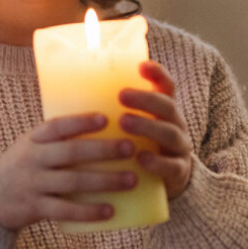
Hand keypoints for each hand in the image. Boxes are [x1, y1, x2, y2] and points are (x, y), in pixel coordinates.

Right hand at [0, 113, 138, 230]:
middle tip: (130, 148)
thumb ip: (55, 141)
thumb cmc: (18, 169)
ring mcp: (33, 184)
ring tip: (131, 179)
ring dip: (105, 181)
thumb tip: (102, 132)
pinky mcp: (35, 208)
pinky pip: (65, 210)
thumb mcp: (28, 147)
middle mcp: (32, 160)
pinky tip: (110, 210)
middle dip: (103, 150)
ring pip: (73, 182)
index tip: (106, 118)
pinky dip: (88, 212)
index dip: (81, 122)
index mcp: (32, 141)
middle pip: (70, 153)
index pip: (56, 126)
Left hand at [118, 61, 192, 198]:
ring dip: (147, 126)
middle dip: (145, 99)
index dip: (157, 73)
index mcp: (162, 110)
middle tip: (122, 95)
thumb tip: (68, 91)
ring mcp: (179, 148)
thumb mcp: (126, 127)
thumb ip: (108, 111)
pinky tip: (141, 159)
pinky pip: (172, 166)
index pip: (166, 86)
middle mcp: (175, 124)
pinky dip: (157, 162)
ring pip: (170, 133)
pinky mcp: (178, 172)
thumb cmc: (135, 147)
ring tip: (124, 122)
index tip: (140, 65)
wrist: (161, 183)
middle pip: (167, 106)